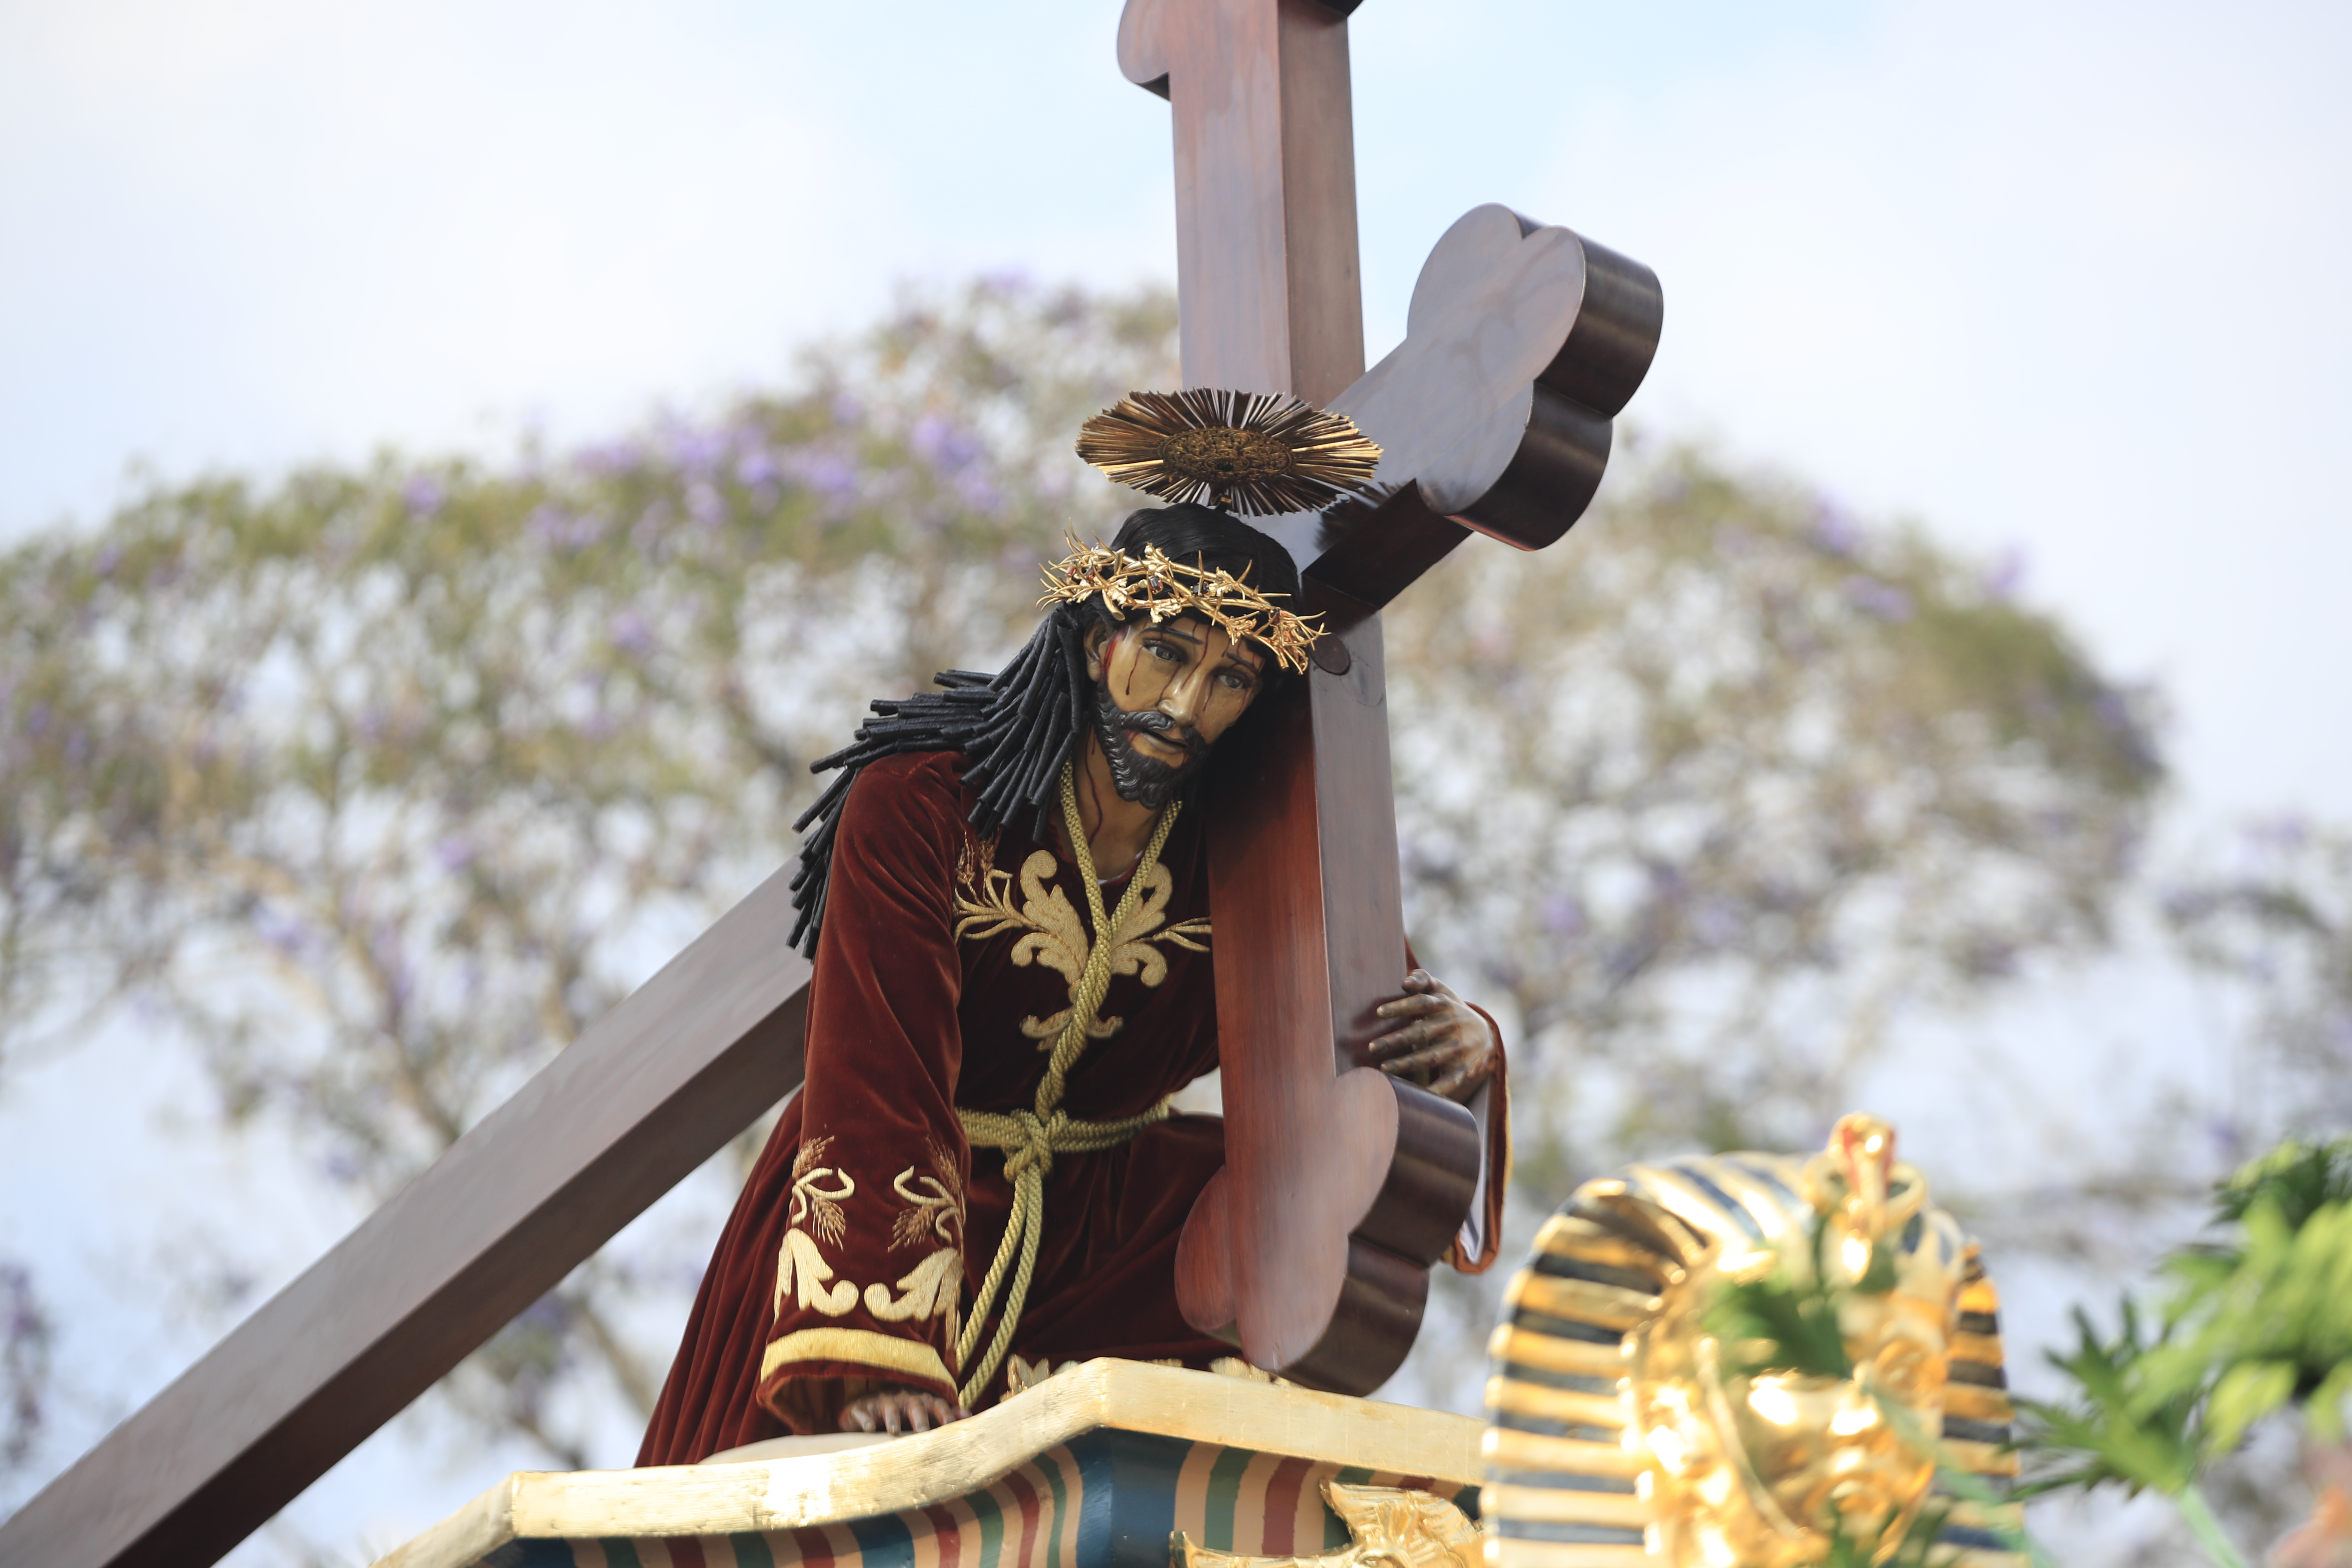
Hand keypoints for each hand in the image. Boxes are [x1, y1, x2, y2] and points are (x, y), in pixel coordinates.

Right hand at [838, 1386, 966, 1433]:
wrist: (869, 1406)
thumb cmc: (903, 1413)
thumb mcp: (925, 1413)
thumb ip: (945, 1414)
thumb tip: (969, 1415)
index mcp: (921, 1400)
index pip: (936, 1404)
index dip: (944, 1414)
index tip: (950, 1427)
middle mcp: (903, 1398)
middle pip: (914, 1405)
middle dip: (919, 1418)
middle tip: (923, 1433)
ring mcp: (881, 1401)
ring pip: (888, 1406)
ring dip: (892, 1417)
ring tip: (893, 1431)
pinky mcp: (861, 1407)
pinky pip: (862, 1411)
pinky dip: (865, 1419)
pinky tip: (868, 1429)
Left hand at [1369, 970, 1496, 1103]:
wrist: (1486, 1034)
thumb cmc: (1451, 1010)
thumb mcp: (1443, 991)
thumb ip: (1424, 980)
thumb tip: (1406, 980)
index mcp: (1445, 1005)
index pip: (1422, 1003)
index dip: (1402, 1007)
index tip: (1379, 1012)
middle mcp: (1453, 1026)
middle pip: (1423, 1032)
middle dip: (1398, 1040)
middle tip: (1373, 1047)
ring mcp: (1459, 1048)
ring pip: (1432, 1057)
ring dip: (1408, 1063)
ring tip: (1384, 1068)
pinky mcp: (1464, 1069)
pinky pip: (1449, 1081)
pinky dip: (1435, 1090)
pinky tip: (1415, 1094)